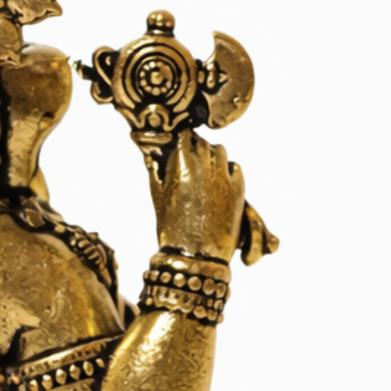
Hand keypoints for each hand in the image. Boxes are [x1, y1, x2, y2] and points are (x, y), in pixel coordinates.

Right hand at [149, 131, 245, 259]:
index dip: (181, 139)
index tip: (179, 143)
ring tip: (205, 169)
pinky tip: (219, 181)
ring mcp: (223, 176)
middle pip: (203, 142)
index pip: (185, 136)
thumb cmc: (171, 228)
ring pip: (220, 151)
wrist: (195, 254)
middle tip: (190, 157)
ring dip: (212, 156)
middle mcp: (204, 165)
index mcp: (182, 164)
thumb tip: (152, 155)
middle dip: (196, 147)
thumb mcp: (157, 197)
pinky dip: (227, 169)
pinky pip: (234, 167)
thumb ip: (157, 171)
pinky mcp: (238, 188)